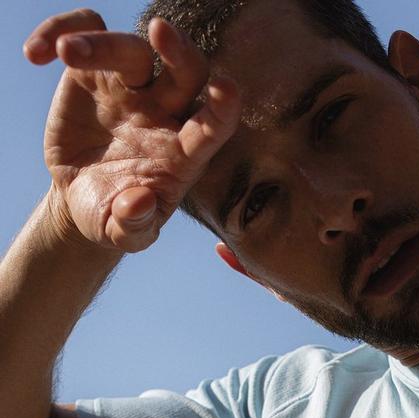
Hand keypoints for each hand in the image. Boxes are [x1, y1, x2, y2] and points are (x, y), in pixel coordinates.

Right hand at [23, 8, 240, 251]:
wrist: (82, 198)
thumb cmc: (115, 217)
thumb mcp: (122, 232)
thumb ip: (133, 224)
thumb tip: (138, 202)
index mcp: (183, 153)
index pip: (214, 126)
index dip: (223, 107)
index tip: (226, 87)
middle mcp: (166, 113)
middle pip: (186, 71)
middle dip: (179, 50)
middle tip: (160, 31)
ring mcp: (133, 88)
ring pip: (133, 49)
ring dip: (103, 44)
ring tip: (68, 54)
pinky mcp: (96, 72)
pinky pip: (87, 32)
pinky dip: (63, 29)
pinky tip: (37, 54)